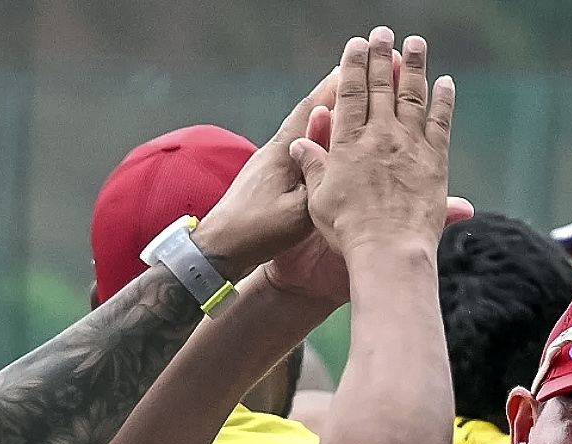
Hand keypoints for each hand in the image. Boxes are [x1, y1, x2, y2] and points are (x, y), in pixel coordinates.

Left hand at [193, 68, 338, 277]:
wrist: (219, 249)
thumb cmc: (257, 232)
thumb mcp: (298, 212)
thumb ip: (319, 180)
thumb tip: (340, 154)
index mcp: (282, 153)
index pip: (311, 110)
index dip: (332, 88)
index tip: (352, 66)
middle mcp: (274, 150)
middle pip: (306, 113)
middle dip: (330, 94)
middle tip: (351, 73)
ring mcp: (267, 163)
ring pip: (301, 130)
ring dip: (321, 114)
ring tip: (341, 100)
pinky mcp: (265, 177)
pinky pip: (296, 148)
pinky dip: (312, 137)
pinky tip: (318, 140)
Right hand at [289, 28, 454, 260]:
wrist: (387, 252)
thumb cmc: (348, 231)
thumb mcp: (319, 199)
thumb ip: (313, 166)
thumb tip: (301, 144)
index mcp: (348, 144)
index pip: (349, 94)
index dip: (352, 66)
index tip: (355, 46)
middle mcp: (379, 137)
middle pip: (380, 87)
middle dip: (380, 57)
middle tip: (382, 34)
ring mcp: (409, 146)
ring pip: (412, 96)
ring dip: (414, 67)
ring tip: (415, 44)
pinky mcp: (434, 161)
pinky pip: (440, 123)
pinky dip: (443, 101)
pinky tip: (445, 83)